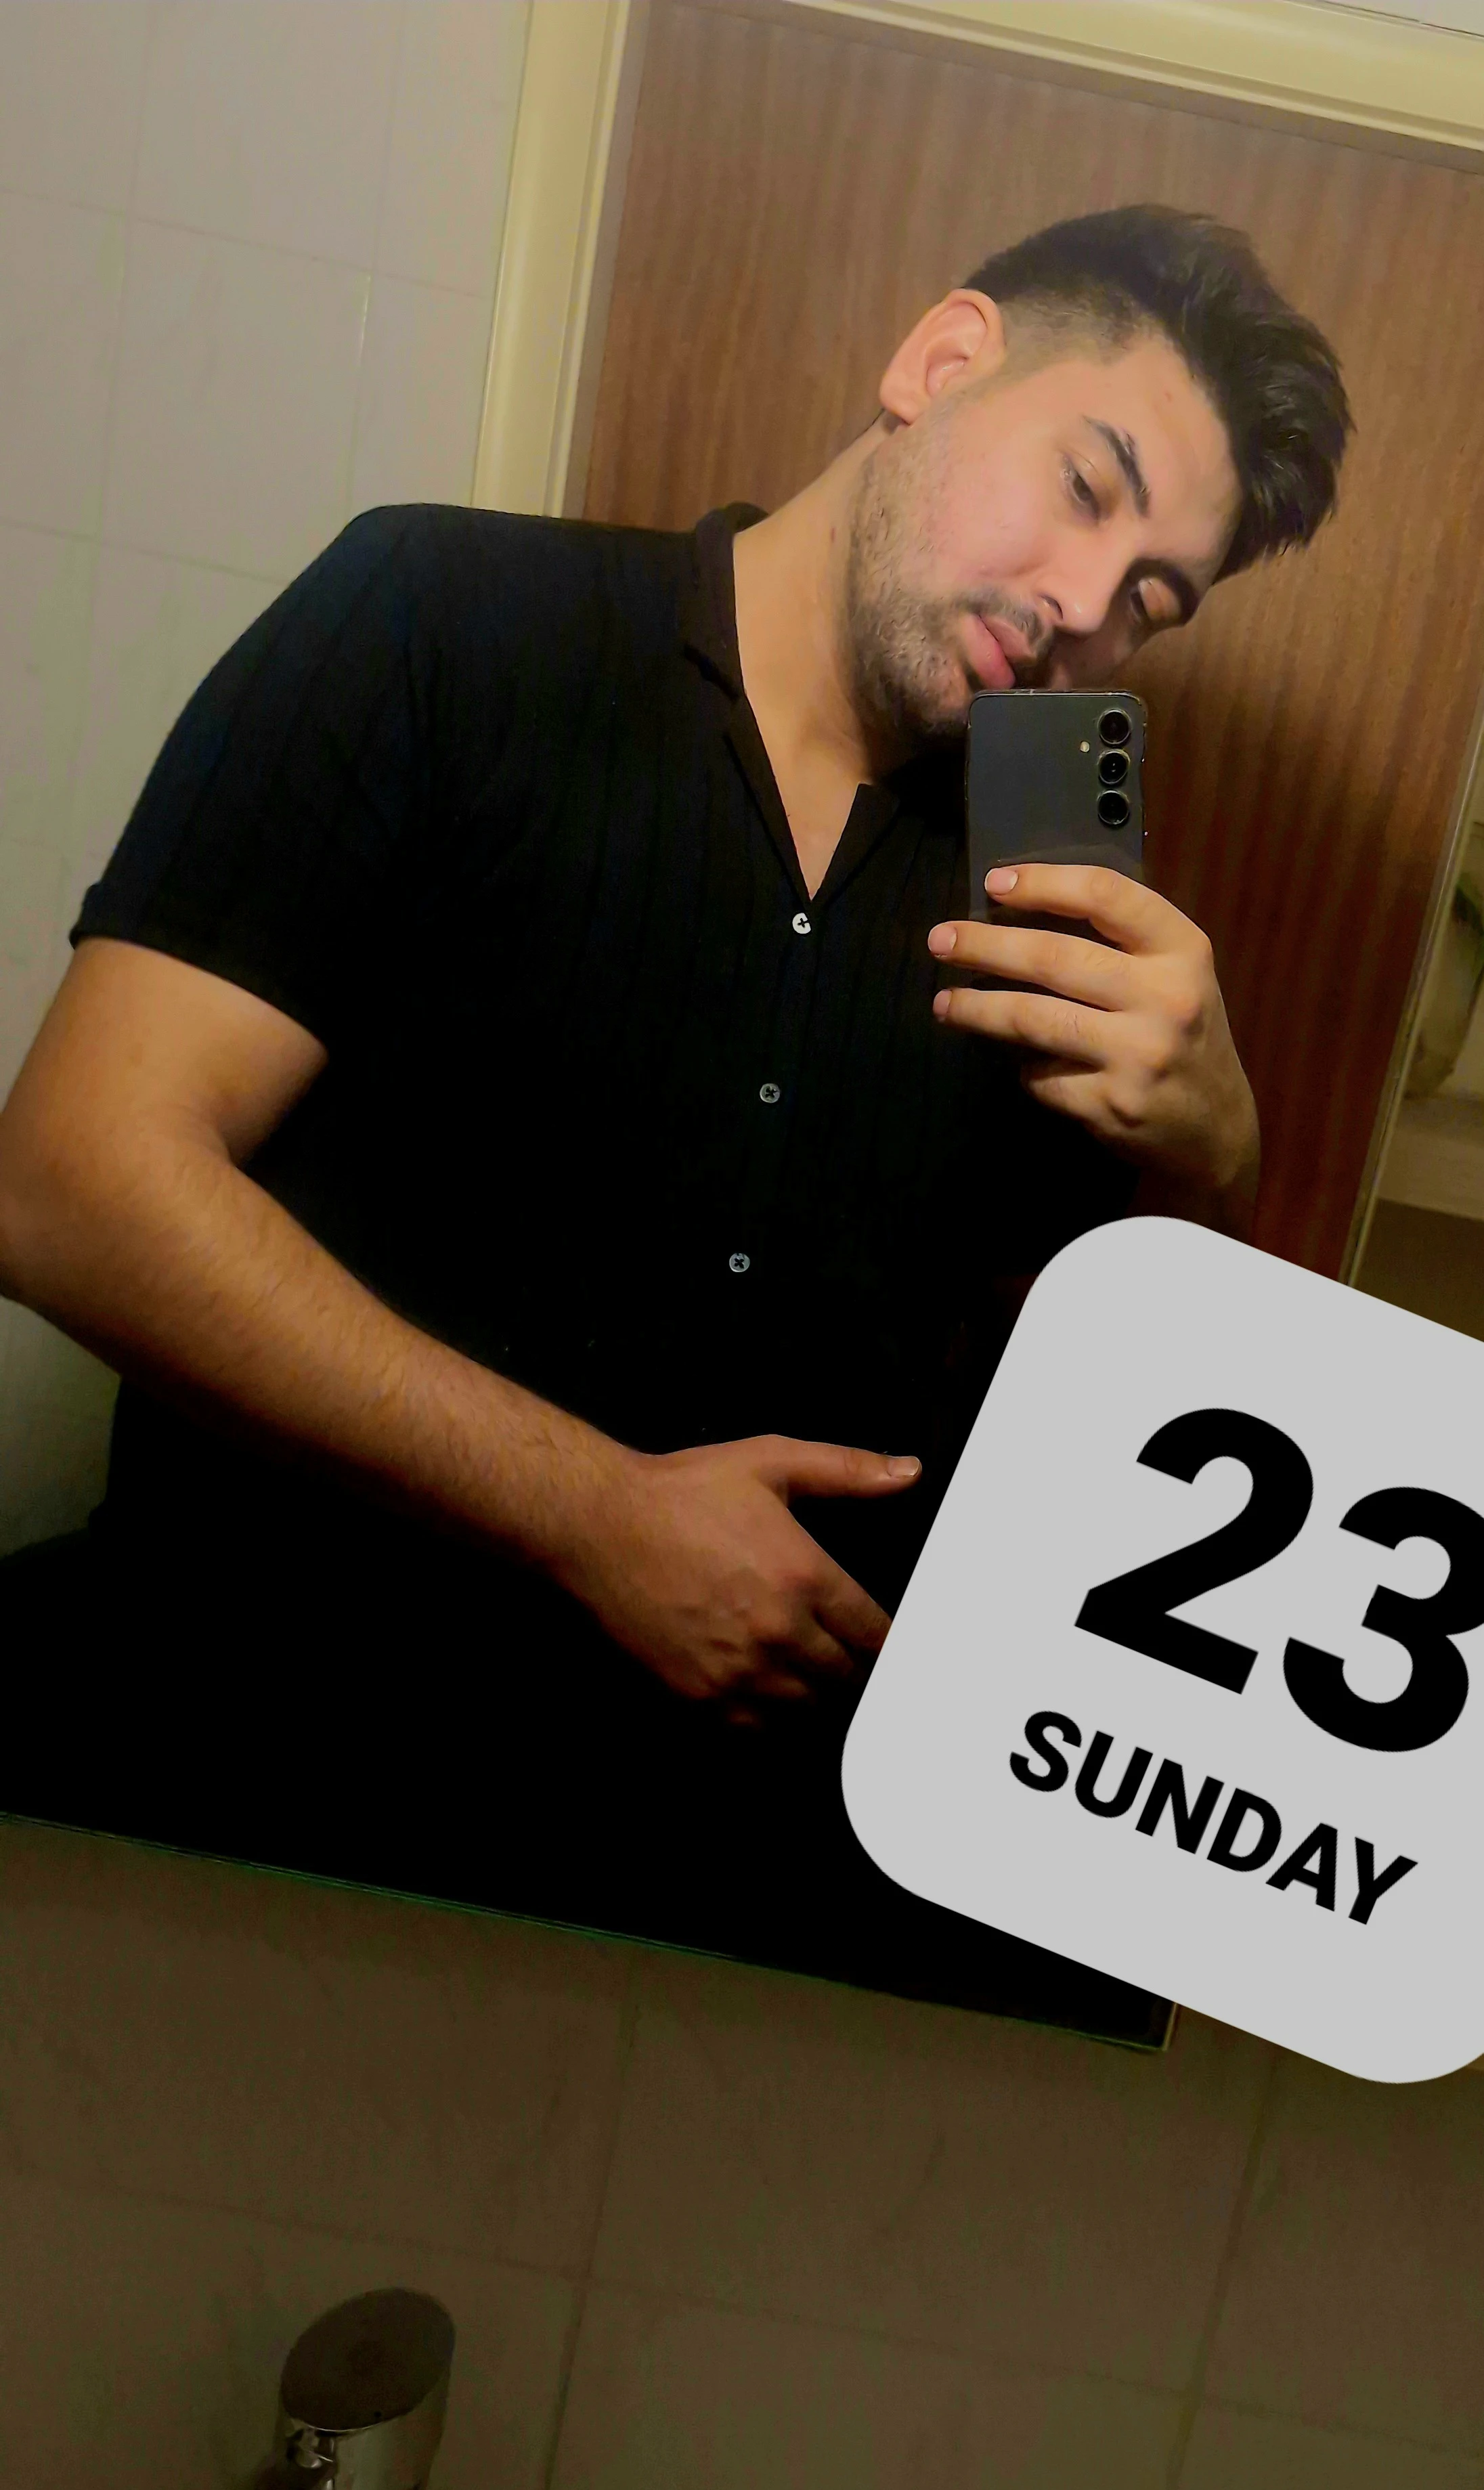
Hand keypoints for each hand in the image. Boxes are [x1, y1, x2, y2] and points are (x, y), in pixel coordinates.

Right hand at [554, 1434, 919, 1720]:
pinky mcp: (699, 1694)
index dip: (885, 1638)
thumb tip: (907, 1472)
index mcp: (805, 1576)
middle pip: (846, 1678)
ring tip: (807, 1673)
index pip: (875, 1633)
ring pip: (805, 1709)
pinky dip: (768, 1718)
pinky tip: (764, 1692)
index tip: (880, 1637)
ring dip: (813, 1694)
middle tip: (844, 1653)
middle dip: (851, 1665)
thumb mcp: (771, 1462)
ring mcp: (738, 1670)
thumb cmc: (682, 1491)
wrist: (599, 1526)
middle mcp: (779, 1632)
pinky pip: (755, 1730)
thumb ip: (846, 1470)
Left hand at [928, 863, 1258, 1231]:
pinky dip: (1023, 1067)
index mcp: (1183, 951)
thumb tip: (1022, 908)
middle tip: (940, 940)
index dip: (1043, 883)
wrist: (1216, 1129)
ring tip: (944, 1002)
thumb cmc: (1182, 1035)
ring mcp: (1138, 1055)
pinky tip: (1018, 1060)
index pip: (1105, 895)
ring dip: (976, 1008)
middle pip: (1053, 957)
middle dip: (985, 946)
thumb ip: (1122, 941)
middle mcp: (1165, 998)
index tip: (995, 882)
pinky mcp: (1111, 1105)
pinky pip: (1041, 1076)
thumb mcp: (1177, 975)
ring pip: (1032, 1019)